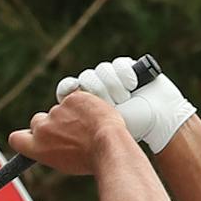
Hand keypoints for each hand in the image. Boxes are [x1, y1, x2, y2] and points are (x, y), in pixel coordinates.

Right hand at [9, 90, 133, 175]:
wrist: (108, 145)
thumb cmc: (90, 159)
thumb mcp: (64, 163)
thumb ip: (51, 150)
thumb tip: (53, 143)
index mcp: (36, 147)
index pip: (16, 138)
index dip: (25, 135)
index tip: (33, 136)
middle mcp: (42, 128)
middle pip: (38, 120)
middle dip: (51, 123)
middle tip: (69, 131)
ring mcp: (56, 111)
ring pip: (60, 109)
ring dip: (71, 114)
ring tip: (89, 127)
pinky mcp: (72, 97)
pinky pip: (75, 98)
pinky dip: (84, 104)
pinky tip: (94, 115)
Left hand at [55, 55, 196, 153]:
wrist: (158, 122)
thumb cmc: (124, 135)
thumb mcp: (92, 137)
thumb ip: (66, 132)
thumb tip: (43, 126)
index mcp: (83, 106)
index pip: (67, 89)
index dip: (68, 88)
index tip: (72, 92)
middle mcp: (96, 90)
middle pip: (83, 79)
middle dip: (97, 93)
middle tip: (108, 109)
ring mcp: (111, 78)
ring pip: (100, 71)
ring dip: (112, 87)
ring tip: (125, 101)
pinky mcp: (128, 67)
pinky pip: (117, 64)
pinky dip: (125, 75)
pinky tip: (133, 86)